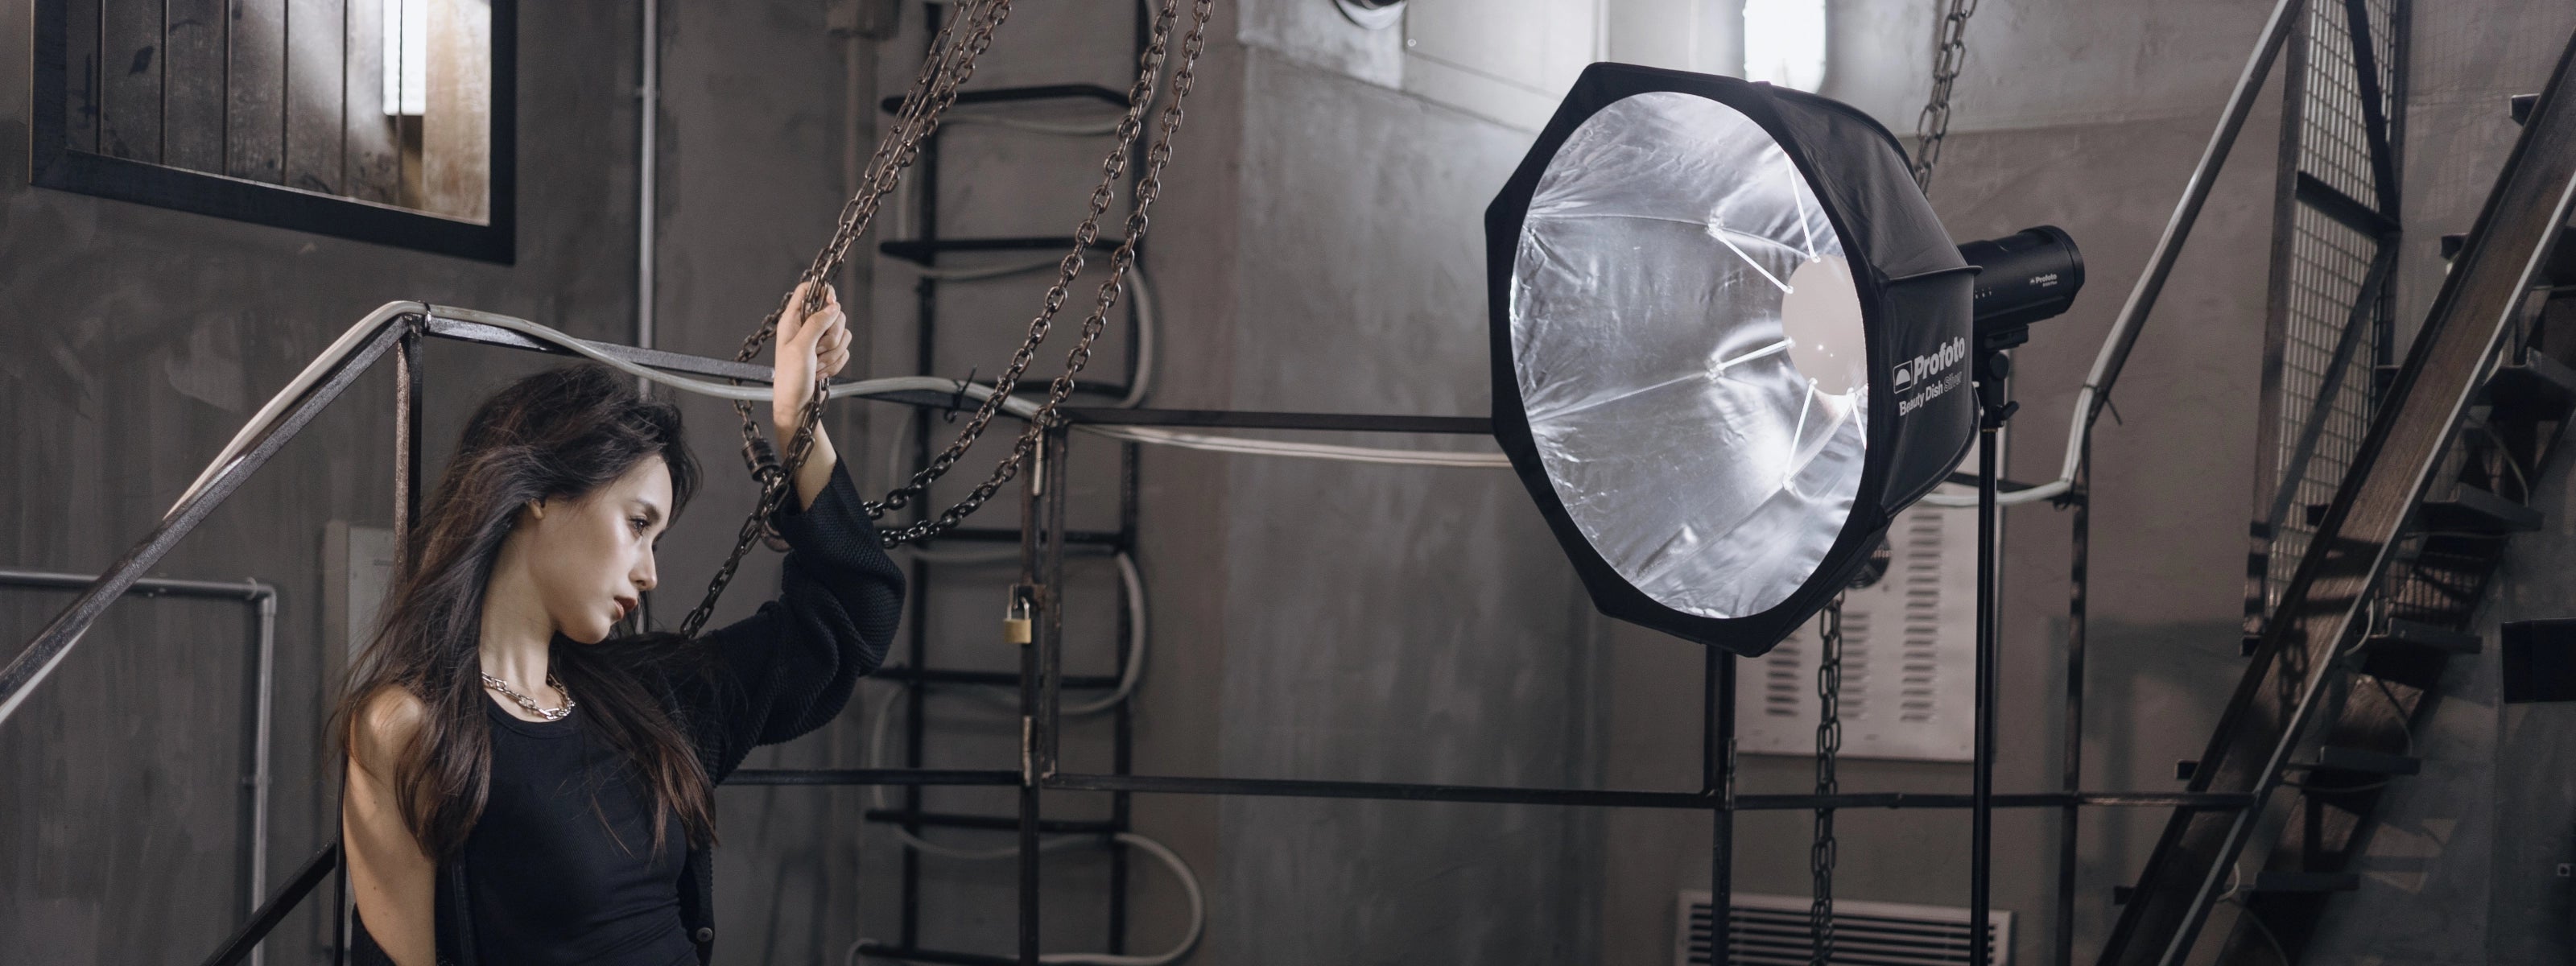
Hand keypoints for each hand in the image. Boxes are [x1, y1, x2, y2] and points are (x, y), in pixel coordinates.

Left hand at [772, 281, 851, 438]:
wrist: (796, 404)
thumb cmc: (790, 379)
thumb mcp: (800, 348)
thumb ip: (816, 324)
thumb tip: (833, 306)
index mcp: (792, 320)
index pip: (808, 291)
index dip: (822, 292)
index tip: (831, 304)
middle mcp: (806, 327)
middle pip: (832, 312)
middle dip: (830, 334)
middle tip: (817, 349)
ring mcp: (819, 341)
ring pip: (842, 333)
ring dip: (833, 353)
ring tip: (817, 364)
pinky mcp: (828, 354)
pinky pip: (844, 349)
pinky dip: (836, 362)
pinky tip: (821, 371)